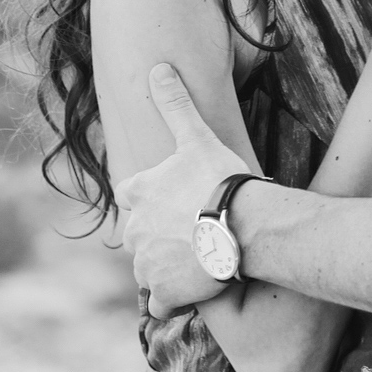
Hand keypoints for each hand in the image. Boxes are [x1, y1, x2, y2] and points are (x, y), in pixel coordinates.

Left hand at [116, 63, 250, 318]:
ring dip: (164, 267)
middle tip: (188, 233)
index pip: (130, 195)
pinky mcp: (163, 293)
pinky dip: (171, 301)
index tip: (171, 202)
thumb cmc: (220, 179)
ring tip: (196, 261)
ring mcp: (147, 264)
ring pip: (147, 269)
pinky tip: (191, 292)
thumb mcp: (196, 137)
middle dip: (156, 236)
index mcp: (139, 193)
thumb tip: (158, 68)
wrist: (240, 226)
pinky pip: (158, 304)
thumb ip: (176, 104)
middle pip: (137, 236)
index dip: (148, 198)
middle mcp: (135, 230)